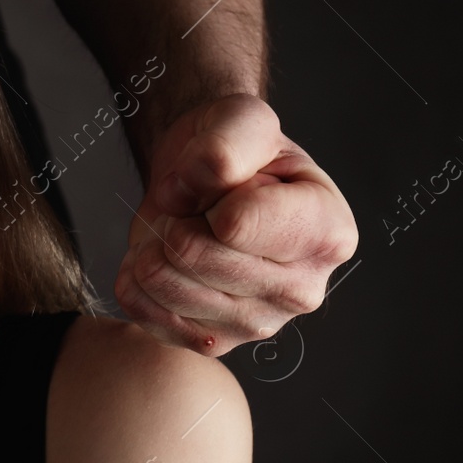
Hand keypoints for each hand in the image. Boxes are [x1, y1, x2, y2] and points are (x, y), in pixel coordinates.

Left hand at [113, 94, 357, 355]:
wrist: (207, 181)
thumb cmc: (236, 151)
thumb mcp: (242, 120)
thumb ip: (227, 143)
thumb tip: (194, 188)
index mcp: (328, 232)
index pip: (235, 223)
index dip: (206, 190)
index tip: (217, 180)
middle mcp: (303, 289)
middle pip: (193, 255)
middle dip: (175, 217)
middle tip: (191, 207)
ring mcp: (259, 323)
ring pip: (165, 285)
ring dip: (151, 245)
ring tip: (175, 228)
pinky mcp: (215, 341)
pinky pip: (145, 314)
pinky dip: (135, 278)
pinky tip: (156, 257)